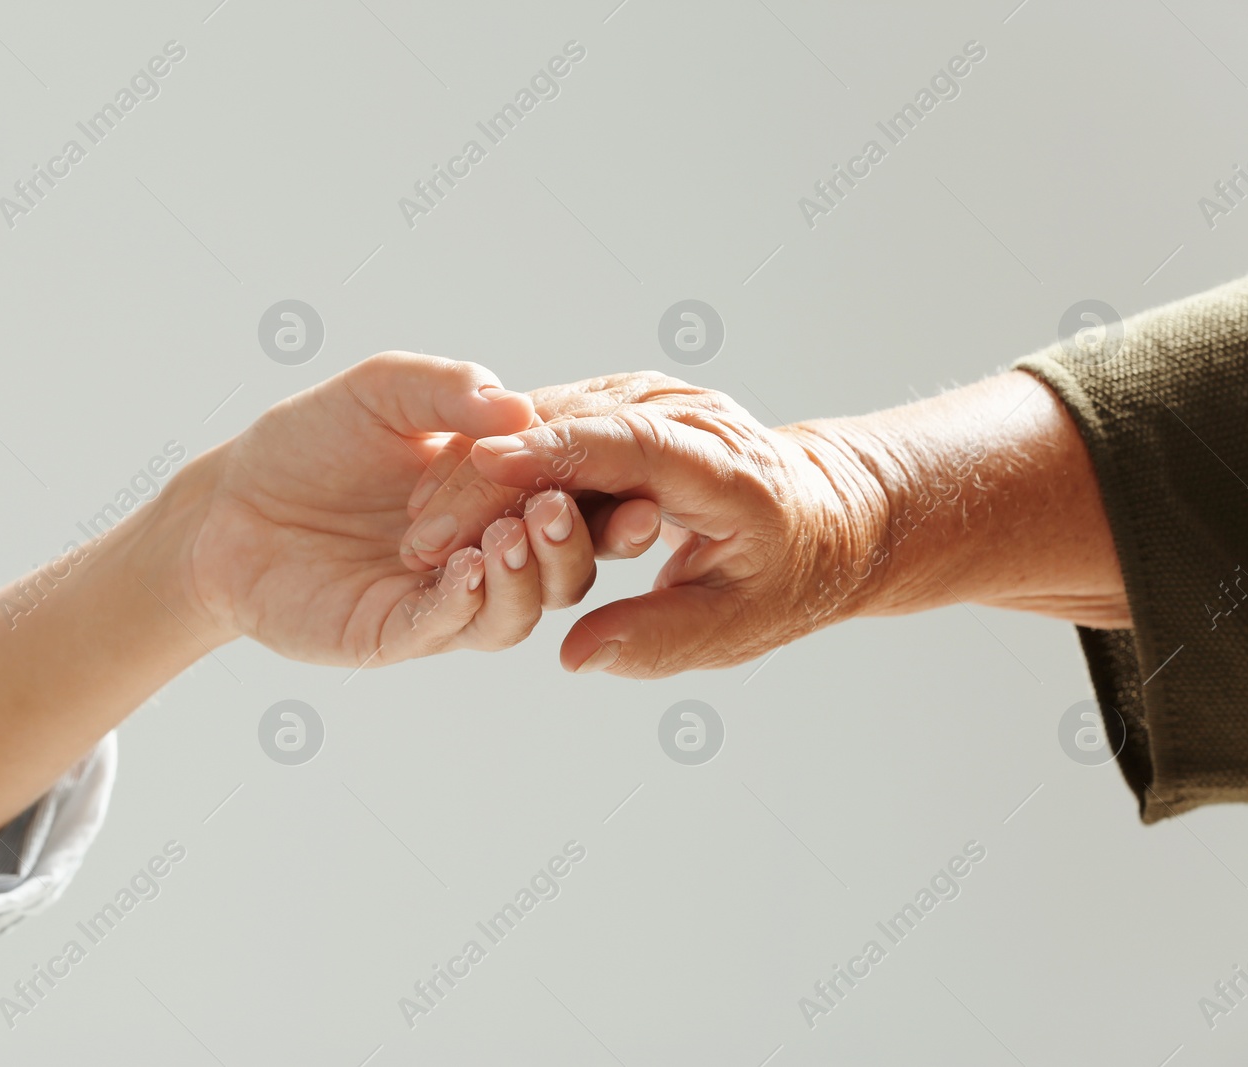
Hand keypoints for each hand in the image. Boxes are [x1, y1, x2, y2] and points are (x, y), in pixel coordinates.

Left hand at [163, 352, 601, 665]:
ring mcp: (443, 603)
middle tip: (553, 507)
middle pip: (560, 570)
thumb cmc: (311, 440)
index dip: (606, 496)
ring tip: (509, 534)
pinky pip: (443, 629)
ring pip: (513, 613)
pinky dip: (464, 602)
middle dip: (569, 543)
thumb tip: (517, 406)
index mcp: (499, 497)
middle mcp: (486, 557)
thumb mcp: (384, 392)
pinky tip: (467, 566)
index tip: (630, 475)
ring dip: (522, 577)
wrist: (229, 500)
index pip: (573, 503)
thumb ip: (449, 390)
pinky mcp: (392, 635)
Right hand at [403, 372, 890, 676]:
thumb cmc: (789, 575)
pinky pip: (544, 423)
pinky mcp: (618, 404)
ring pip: (543, 418)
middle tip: (423, 536)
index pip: (627, 443)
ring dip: (479, 470)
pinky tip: (451, 503)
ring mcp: (647, 400)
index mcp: (722, 463)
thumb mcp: (739, 626)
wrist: (824, 513)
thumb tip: (576, 656)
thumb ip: (659, 640)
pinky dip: (496, 461)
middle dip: (489, 478)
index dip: (554, 452)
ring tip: (423, 529)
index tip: (486, 466)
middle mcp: (681, 414)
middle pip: (569, 426)